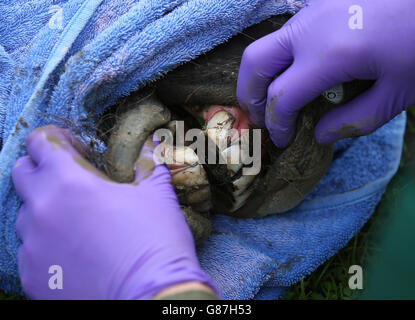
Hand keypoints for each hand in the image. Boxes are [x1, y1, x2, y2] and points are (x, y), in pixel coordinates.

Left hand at [12, 125, 216, 298]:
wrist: (151, 297)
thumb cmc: (156, 240)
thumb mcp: (157, 192)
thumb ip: (146, 160)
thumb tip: (149, 142)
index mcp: (69, 181)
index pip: (40, 142)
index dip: (57, 139)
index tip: (76, 149)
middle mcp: (41, 209)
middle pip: (23, 174)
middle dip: (44, 170)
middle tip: (74, 181)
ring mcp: (33, 245)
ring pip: (26, 215)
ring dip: (47, 210)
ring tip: (79, 222)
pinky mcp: (33, 276)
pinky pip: (31, 250)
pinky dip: (48, 244)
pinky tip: (76, 252)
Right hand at [237, 0, 414, 147]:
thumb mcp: (398, 93)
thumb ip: (354, 121)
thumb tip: (318, 135)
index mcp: (329, 55)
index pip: (281, 97)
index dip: (276, 125)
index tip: (282, 140)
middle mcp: (310, 28)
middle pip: (254, 63)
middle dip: (249, 97)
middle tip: (260, 118)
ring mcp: (312, 9)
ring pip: (266, 45)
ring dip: (261, 76)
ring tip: (274, 98)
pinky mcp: (319, 2)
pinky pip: (287, 33)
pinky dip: (280, 58)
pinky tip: (298, 71)